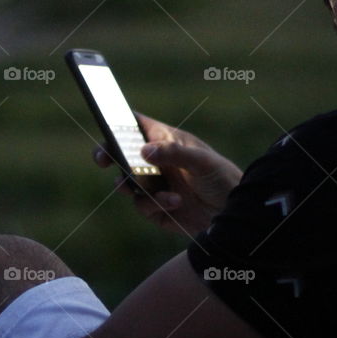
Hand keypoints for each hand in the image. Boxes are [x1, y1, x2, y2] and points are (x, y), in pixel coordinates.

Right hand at [94, 114, 241, 236]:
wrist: (234, 216)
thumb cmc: (223, 178)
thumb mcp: (202, 161)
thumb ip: (175, 153)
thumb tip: (144, 150)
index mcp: (166, 142)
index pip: (136, 126)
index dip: (118, 122)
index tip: (104, 122)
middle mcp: (157, 163)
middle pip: (121, 154)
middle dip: (107, 155)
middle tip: (101, 159)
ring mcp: (155, 186)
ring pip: (127, 183)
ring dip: (131, 185)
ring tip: (134, 186)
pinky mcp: (157, 209)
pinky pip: (143, 206)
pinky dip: (155, 204)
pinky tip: (175, 202)